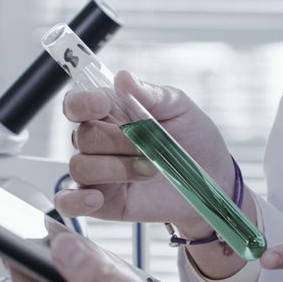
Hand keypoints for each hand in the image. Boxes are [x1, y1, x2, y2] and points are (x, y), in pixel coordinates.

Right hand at [56, 71, 236, 237]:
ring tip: (151, 170)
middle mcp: (98, 142)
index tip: (102, 105)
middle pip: (82, 137)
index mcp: (110, 113)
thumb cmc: (193, 138)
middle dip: (118, 141)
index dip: (82, 103)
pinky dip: (76, 201)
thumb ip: (150, 94)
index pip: (76, 104)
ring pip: (80, 167)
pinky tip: (96, 198)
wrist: (213, 178)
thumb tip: (123, 78)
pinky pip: (69, 203)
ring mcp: (98, 173)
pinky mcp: (102, 202)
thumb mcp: (179, 108)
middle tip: (151, 146)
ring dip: (116, 169)